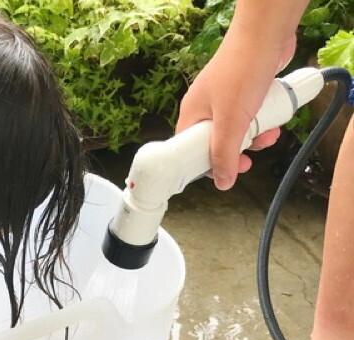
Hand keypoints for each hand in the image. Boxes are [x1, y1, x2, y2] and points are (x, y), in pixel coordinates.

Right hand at [177, 31, 296, 189]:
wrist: (266, 35)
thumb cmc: (241, 71)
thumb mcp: (230, 121)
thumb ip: (225, 153)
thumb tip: (222, 182)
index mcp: (192, 114)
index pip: (189, 150)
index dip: (203, 164)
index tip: (220, 174)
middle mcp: (206, 108)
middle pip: (216, 143)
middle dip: (236, 152)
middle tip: (248, 160)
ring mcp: (226, 100)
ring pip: (237, 132)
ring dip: (255, 139)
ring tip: (268, 135)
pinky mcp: (245, 94)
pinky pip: (251, 118)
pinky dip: (263, 123)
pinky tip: (273, 121)